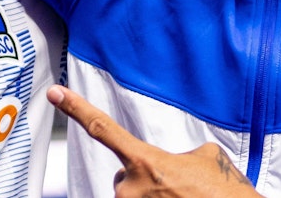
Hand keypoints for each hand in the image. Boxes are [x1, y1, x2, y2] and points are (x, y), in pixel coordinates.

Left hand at [48, 85, 261, 197]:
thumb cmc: (224, 191)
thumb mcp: (206, 156)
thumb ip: (178, 152)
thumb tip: (173, 161)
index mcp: (145, 162)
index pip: (102, 128)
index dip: (76, 109)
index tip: (55, 93)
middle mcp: (131, 189)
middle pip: (127, 175)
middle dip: (148, 178)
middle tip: (179, 186)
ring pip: (134, 197)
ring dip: (155, 196)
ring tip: (184, 197)